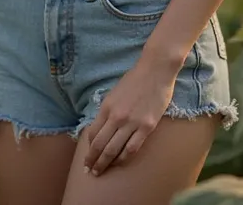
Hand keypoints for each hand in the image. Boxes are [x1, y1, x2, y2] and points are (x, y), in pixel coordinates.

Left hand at [84, 54, 180, 176]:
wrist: (155, 70)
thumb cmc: (135, 79)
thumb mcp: (114, 93)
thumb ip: (108, 110)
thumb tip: (102, 127)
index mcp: (106, 107)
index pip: (92, 133)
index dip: (88, 149)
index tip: (87, 157)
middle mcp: (116, 117)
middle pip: (99, 145)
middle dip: (92, 161)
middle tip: (89, 172)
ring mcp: (131, 123)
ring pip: (113, 150)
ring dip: (105, 164)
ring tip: (101, 172)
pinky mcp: (146, 127)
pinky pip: (132, 148)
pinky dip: (123, 158)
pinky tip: (120, 163)